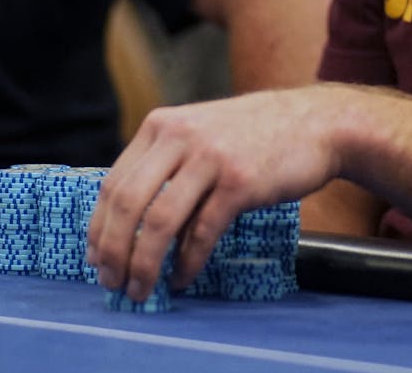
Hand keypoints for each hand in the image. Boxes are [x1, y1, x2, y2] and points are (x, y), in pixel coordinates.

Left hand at [85, 86, 344, 301]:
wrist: (315, 123)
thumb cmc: (255, 136)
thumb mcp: (199, 133)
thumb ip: (166, 163)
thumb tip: (130, 222)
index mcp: (161, 126)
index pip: (113, 183)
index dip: (99, 227)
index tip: (96, 258)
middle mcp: (179, 137)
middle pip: (128, 204)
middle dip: (113, 251)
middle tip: (112, 282)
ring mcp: (210, 158)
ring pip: (158, 222)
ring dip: (144, 264)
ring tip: (142, 289)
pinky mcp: (239, 182)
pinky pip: (201, 232)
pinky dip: (187, 262)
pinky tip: (182, 278)